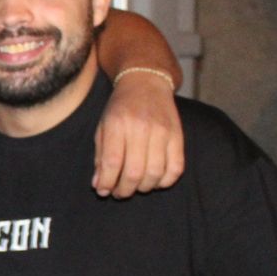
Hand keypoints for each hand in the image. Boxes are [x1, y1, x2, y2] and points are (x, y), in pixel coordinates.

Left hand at [94, 71, 183, 197]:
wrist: (146, 83)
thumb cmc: (120, 109)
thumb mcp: (103, 127)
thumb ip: (100, 157)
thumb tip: (98, 185)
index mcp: (117, 124)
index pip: (112, 163)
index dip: (106, 183)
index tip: (103, 191)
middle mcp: (141, 128)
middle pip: (133, 172)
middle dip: (124, 190)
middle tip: (119, 192)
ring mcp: (162, 132)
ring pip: (154, 174)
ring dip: (143, 188)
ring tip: (135, 187)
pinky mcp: (178, 136)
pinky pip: (176, 168)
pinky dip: (164, 181)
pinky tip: (154, 181)